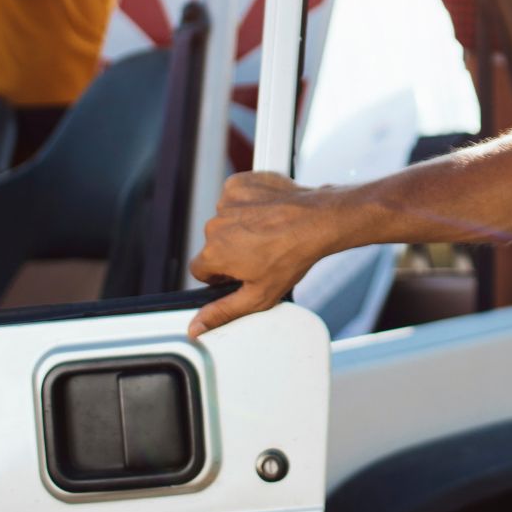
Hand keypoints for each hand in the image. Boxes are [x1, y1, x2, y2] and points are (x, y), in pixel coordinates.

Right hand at [187, 171, 335, 337]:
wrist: (317, 220)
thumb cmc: (292, 256)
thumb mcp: (258, 296)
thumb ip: (222, 312)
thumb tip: (195, 327)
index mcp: (214, 253)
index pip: (200, 270)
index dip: (220, 275)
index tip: (241, 272)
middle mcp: (215, 225)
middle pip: (214, 244)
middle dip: (231, 250)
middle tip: (260, 253)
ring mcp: (226, 202)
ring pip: (225, 220)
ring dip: (240, 226)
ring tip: (267, 233)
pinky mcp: (239, 184)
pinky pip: (234, 198)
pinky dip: (247, 204)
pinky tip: (266, 213)